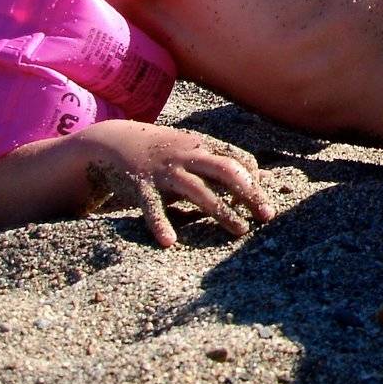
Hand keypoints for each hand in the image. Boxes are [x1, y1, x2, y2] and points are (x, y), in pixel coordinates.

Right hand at [83, 122, 274, 246]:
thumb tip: (265, 176)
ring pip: (197, 190)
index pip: (239, 159)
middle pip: (226, 171)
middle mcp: (188, 156)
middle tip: (268, 215)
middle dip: (249, 192)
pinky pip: (152, 207)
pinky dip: (160, 224)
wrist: (114, 140)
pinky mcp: (141, 187)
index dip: (255, 179)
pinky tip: (170, 242)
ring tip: (240, 230)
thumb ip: (228, 163)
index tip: (264, 199)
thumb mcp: (197, 151)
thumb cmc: (166, 151)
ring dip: (221, 210)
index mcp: (203, 146)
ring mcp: (165, 171)